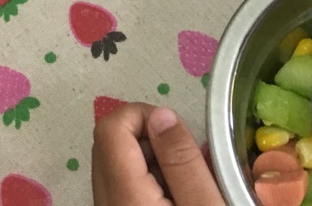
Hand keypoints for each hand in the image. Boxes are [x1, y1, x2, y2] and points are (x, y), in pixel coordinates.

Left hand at [92, 103, 224, 205]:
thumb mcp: (205, 205)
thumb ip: (182, 160)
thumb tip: (161, 115)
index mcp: (125, 196)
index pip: (110, 128)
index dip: (141, 114)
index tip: (175, 130)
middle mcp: (106, 203)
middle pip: (108, 143)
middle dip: (146, 135)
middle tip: (183, 157)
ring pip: (113, 164)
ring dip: (146, 159)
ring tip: (181, 183)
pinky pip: (118, 186)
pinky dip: (143, 180)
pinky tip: (172, 198)